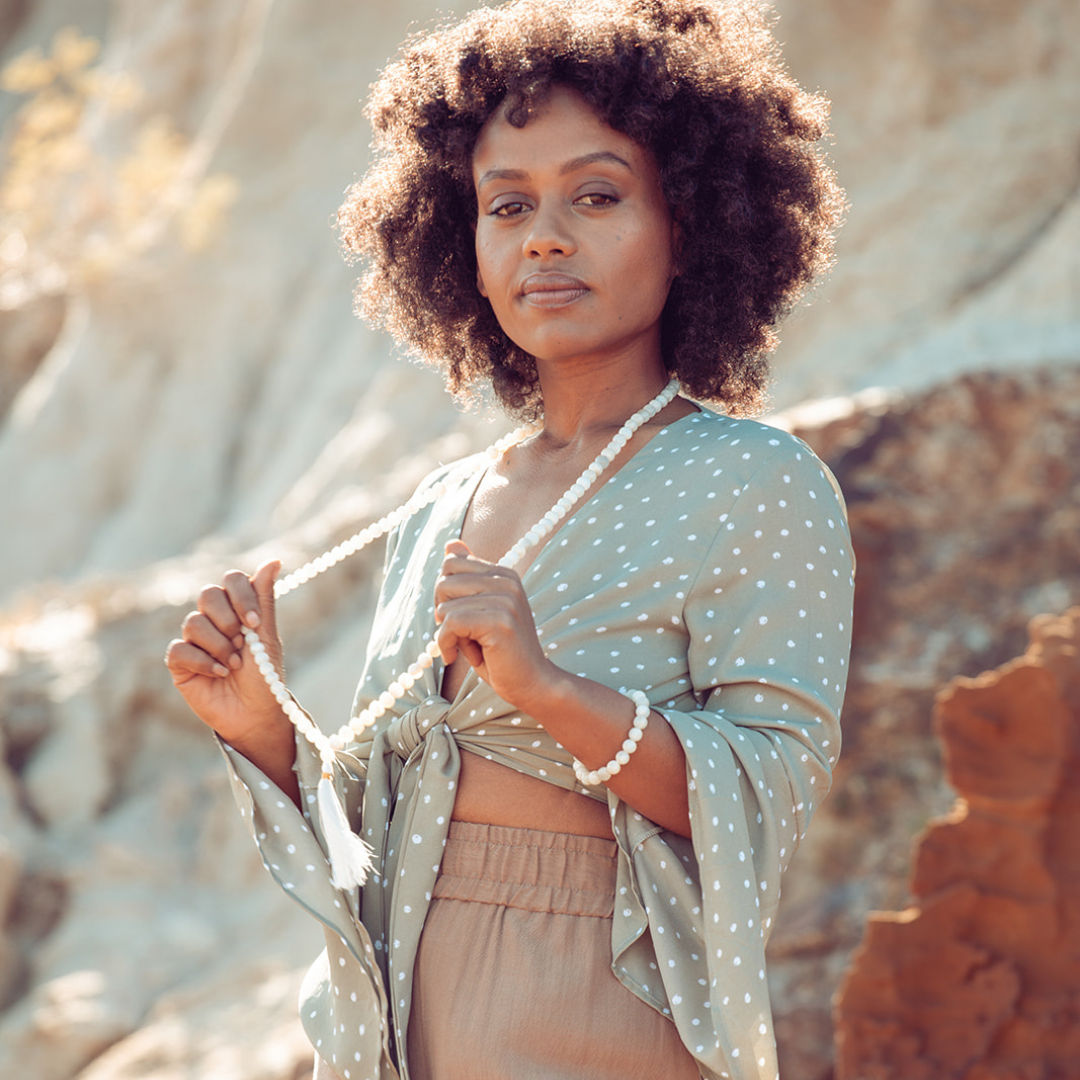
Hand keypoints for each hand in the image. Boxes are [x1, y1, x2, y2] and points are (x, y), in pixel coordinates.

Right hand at [165, 560, 290, 746]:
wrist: (255, 715)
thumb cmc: (264, 676)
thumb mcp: (267, 636)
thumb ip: (264, 598)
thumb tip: (274, 560)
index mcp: (237, 608)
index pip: (231, 580)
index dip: (240, 596)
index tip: (254, 621)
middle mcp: (214, 619)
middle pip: (208, 595)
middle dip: (228, 621)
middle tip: (242, 644)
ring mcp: (194, 640)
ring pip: (193, 622)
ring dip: (219, 646)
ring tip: (234, 665)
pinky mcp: (179, 662)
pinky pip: (180, 648)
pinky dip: (203, 662)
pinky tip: (219, 674)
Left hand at [433, 540, 554, 709]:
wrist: (532, 683)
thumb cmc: (501, 651)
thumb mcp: (480, 610)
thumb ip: (467, 577)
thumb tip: (450, 543)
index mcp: (504, 574)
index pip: (451, 564)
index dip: (445, 594)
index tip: (458, 617)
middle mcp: (507, 581)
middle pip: (444, 582)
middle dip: (442, 612)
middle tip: (462, 634)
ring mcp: (506, 600)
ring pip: (444, 606)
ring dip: (447, 634)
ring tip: (471, 647)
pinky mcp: (500, 621)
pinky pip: (450, 624)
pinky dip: (446, 644)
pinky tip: (458, 656)